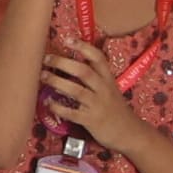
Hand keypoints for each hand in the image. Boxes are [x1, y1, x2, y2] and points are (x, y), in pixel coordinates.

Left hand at [39, 34, 148, 155]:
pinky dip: (58, 107)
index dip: (83, 47)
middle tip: (46, 58)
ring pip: (76, 90)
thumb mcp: (110, 89)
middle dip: (63, 63)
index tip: (67, 39)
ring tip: (43, 76)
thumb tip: (69, 64)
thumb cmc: (115, 109)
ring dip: (57, 82)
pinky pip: (72, 113)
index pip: (98, 58)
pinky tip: (47, 102)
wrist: (130, 133)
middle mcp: (103, 89)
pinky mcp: (91, 120)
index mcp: (108, 79)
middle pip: (84, 71)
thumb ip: (95, 78)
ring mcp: (97, 105)